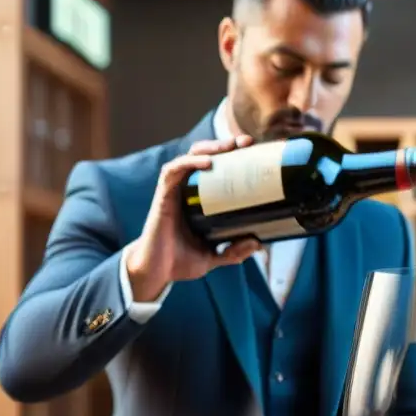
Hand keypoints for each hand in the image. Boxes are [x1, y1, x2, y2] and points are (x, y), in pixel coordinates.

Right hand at [125, 135, 261, 300]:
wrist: (156, 272)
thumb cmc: (179, 261)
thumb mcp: (213, 257)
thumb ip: (234, 251)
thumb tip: (258, 243)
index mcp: (200, 200)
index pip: (218, 169)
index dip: (234, 157)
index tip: (255, 152)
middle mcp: (187, 190)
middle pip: (207, 156)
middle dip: (226, 145)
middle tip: (247, 143)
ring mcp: (174, 190)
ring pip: (191, 156)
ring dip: (211, 148)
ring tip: (230, 146)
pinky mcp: (163, 195)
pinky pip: (174, 170)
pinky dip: (190, 162)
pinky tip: (207, 162)